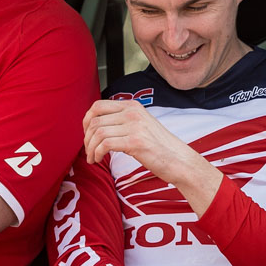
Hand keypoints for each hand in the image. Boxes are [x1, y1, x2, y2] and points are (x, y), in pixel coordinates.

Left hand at [82, 100, 221, 213]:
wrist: (179, 160)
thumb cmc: (158, 147)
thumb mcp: (140, 125)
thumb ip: (122, 121)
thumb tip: (97, 126)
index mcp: (132, 106)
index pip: (98, 106)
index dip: (86, 120)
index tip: (87, 134)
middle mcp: (132, 112)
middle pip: (95, 119)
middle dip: (86, 137)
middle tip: (89, 150)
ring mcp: (134, 126)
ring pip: (98, 132)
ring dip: (90, 148)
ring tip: (93, 158)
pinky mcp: (135, 142)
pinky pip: (105, 144)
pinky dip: (97, 153)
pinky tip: (99, 160)